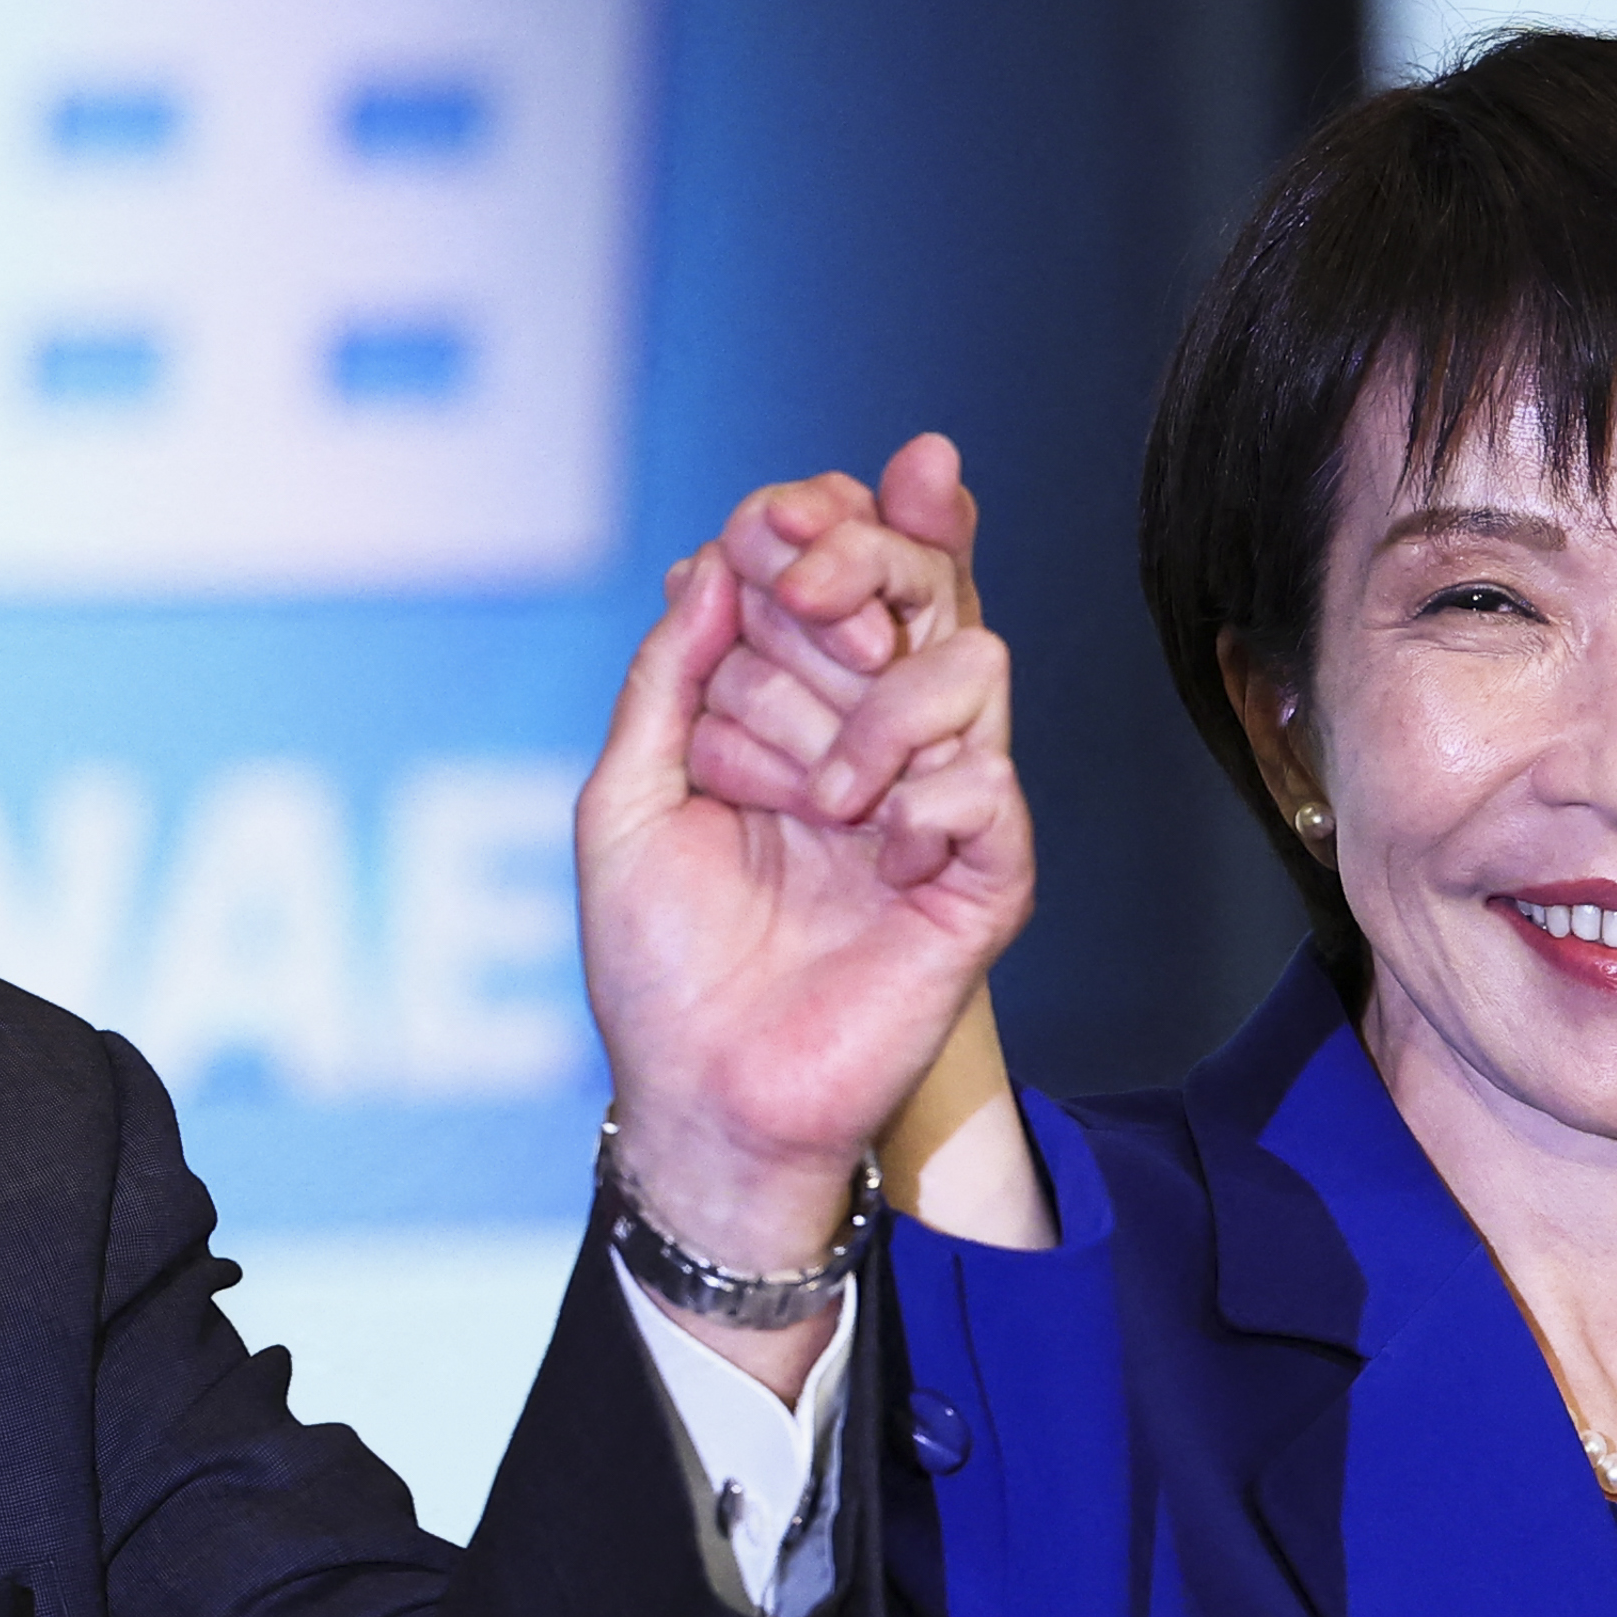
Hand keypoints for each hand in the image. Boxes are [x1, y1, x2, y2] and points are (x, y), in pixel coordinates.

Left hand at [585, 433, 1031, 1387]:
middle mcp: (878, 740)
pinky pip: (992, 788)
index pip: (848, 571)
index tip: (769, 520)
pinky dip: (925, 798)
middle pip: (922, 585)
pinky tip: (870, 846)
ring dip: (881, 702)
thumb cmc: (660, 964)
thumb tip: (710, 561)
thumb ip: (668, 678)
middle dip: (853, 564)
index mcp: (799, 710)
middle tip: (797, 589)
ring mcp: (937, 806)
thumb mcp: (624, 802)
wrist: (700, 1096)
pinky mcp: (982, 881)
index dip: (827, 519)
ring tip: (817, 793)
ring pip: (976, 664)